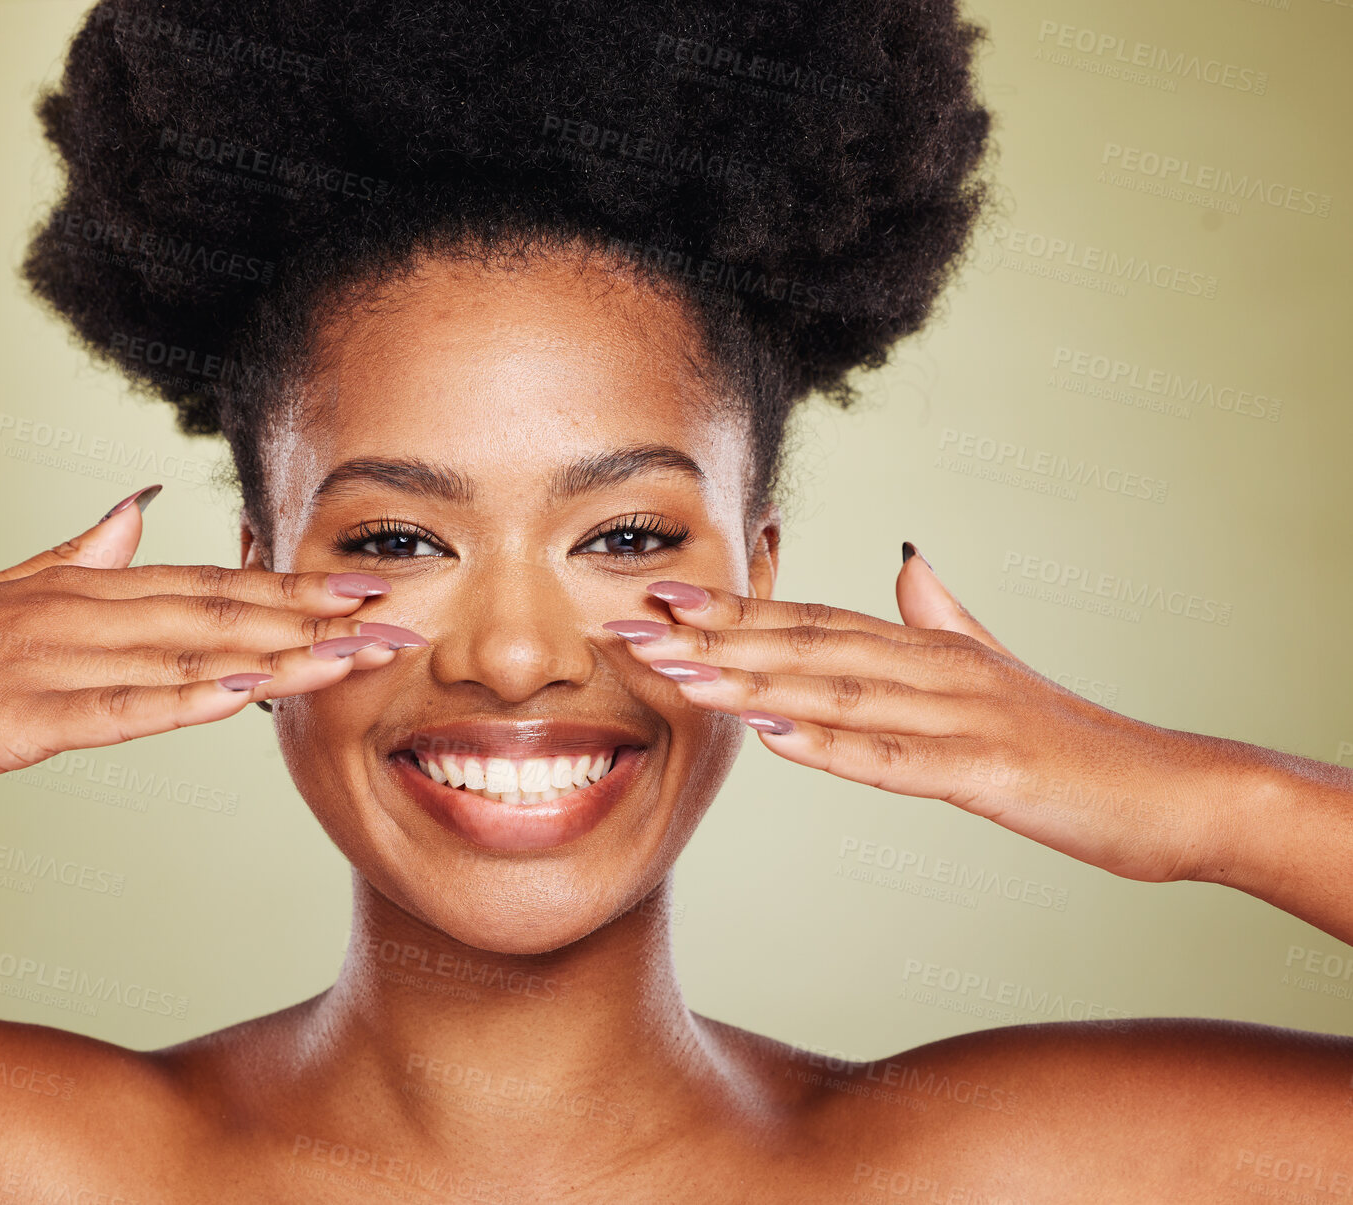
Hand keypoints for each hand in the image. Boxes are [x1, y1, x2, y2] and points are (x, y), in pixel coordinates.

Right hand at [0, 485, 425, 806]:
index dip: (301, 585)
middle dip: (321, 618)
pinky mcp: (28, 715)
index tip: (374, 585)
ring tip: (358, 657)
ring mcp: (60, 661)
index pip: (218, 583)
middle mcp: (89, 611)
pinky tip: (242, 699)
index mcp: (93, 584)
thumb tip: (137, 507)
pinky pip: (120, 709)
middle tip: (405, 621)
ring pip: (191, 655)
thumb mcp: (10, 588)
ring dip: (282, 658)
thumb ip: (83, 551)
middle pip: (226, 613)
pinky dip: (184, 702)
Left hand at [603, 547, 1249, 884]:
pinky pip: (899, 759)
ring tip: (678, 674)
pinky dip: (834, 748)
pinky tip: (776, 741)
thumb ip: (943, 616)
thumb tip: (907, 559)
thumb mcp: (995, 668)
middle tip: (628, 626)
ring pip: (839, 693)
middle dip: (712, 636)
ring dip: (752, 684)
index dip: (729, 608)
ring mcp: (962, 715)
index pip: (809, 619)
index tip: (652, 598)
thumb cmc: (1070, 738)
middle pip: (807, 644)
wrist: (1167, 788)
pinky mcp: (990, 769)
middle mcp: (934, 666)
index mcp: (925, 645)